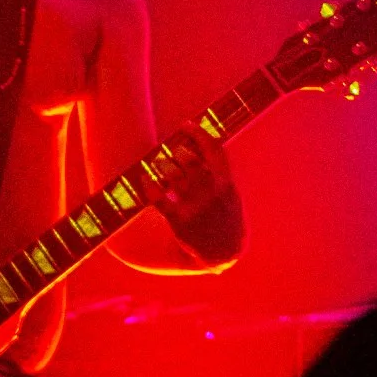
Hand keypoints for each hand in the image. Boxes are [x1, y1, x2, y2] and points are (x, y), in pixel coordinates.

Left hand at [136, 121, 245, 264]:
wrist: (223, 253)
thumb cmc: (226, 217)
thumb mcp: (231, 194)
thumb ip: (219, 171)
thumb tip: (201, 143)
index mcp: (226, 183)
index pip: (213, 148)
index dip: (197, 132)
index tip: (185, 124)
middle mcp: (211, 193)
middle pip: (189, 159)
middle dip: (177, 151)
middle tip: (173, 153)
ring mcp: (195, 208)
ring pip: (172, 175)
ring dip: (162, 165)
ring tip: (159, 165)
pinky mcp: (179, 222)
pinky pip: (159, 198)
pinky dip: (149, 185)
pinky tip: (145, 178)